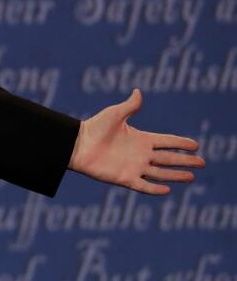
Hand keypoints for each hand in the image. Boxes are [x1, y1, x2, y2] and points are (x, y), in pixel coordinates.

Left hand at [69, 88, 204, 194]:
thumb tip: (138, 91)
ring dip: (176, 175)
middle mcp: (140, 154)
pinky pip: (143, 186)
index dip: (181, 143)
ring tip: (192, 177)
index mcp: (141, 139)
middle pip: (168, 158)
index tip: (196, 144)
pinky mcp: (124, 178)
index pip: (166, 142)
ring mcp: (133, 167)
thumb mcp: (114, 114)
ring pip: (160, 173)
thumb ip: (129, 106)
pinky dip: (155, 189)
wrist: (77, 144)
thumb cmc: (94, 128)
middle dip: (185, 161)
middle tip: (202, 162)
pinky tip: (168, 189)